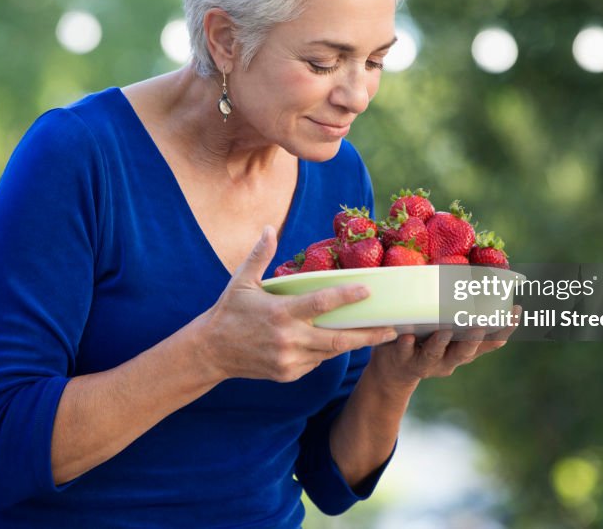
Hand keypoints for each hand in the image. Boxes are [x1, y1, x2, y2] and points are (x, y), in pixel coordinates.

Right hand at [196, 226, 396, 382]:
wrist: (210, 352)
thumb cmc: (228, 311)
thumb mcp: (241, 281)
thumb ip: (259, 255)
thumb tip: (269, 228)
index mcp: (281, 312)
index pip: (321, 303)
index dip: (347, 297)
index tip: (369, 290)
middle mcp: (288, 339)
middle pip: (338, 339)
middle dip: (368, 335)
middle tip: (392, 329)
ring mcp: (289, 359)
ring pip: (330, 352)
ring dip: (352, 344)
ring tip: (376, 336)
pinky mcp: (288, 373)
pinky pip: (315, 362)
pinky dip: (326, 352)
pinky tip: (335, 343)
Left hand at [366, 306, 521, 387]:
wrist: (394, 369)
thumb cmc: (425, 337)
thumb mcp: (444, 326)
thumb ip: (455, 306)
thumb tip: (468, 265)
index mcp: (464, 348)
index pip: (491, 341)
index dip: (505, 328)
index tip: (515, 310)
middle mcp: (450, 358)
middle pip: (466, 351)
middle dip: (474, 338)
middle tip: (481, 324)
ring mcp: (427, 362)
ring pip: (435, 354)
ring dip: (440, 343)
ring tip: (443, 330)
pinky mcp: (403, 361)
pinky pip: (404, 353)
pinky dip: (406, 345)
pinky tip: (406, 336)